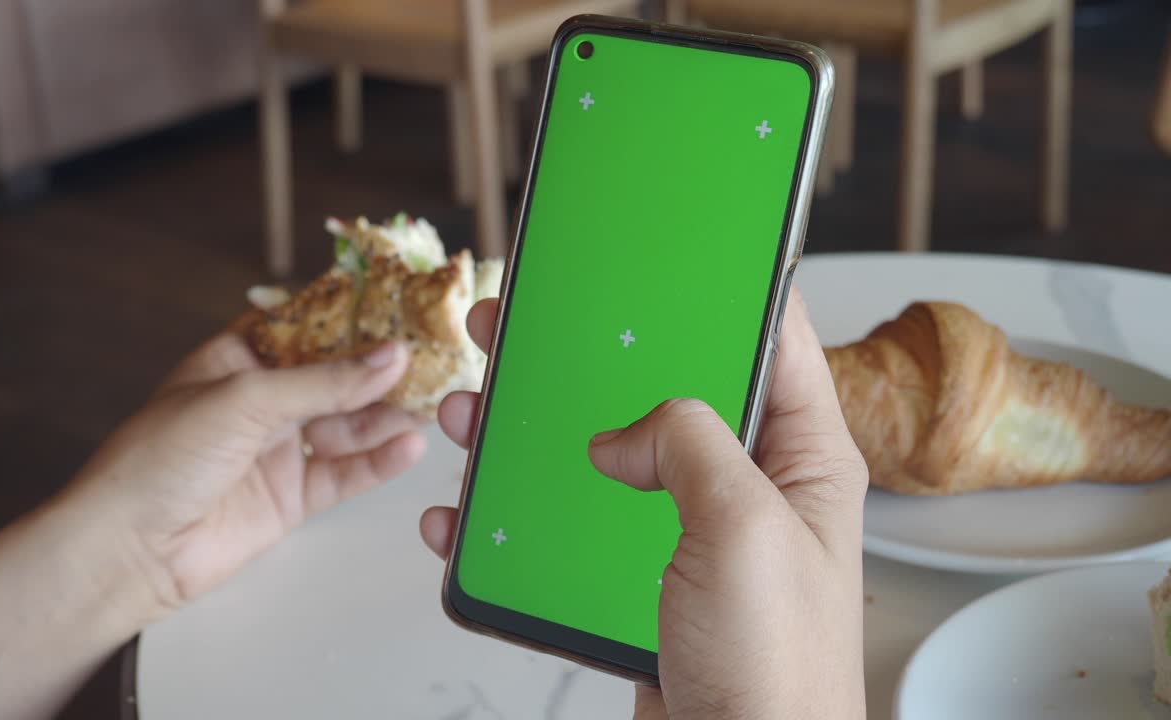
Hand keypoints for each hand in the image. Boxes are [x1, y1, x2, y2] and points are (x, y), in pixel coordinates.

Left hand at [61, 329, 426, 619]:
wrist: (130, 548)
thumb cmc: (158, 460)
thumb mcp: (246, 400)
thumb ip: (325, 382)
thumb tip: (389, 358)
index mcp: (238, 361)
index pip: (307, 329)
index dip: (353, 320)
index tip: (403, 309)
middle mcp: (262, 403)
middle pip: (336, 379)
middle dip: (381, 372)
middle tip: (432, 361)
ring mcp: (279, 450)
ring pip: (349, 426)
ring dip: (387, 416)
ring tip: (432, 406)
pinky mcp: (293, 497)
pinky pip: (346, 473)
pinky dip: (378, 461)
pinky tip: (407, 447)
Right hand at [418, 292, 867, 719]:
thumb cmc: (779, 677)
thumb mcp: (743, 528)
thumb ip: (689, 445)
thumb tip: (628, 429)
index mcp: (800, 456)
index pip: (769, 337)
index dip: (718, 287)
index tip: (662, 254)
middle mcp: (745, 484)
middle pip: (663, 388)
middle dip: (593, 356)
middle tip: (528, 326)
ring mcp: (687, 530)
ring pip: (605, 453)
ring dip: (536, 434)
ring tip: (476, 415)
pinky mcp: (640, 574)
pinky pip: (574, 524)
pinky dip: (518, 517)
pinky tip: (472, 515)